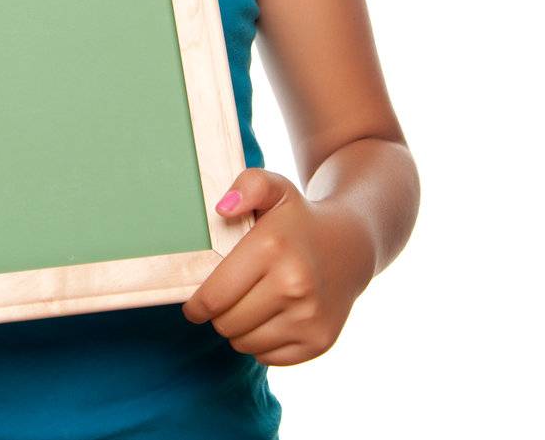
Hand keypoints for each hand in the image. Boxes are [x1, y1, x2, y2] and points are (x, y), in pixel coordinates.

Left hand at [181, 168, 375, 365]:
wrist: (350, 247)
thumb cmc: (296, 219)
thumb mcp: (273, 189)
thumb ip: (247, 186)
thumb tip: (223, 209)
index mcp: (272, 248)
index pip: (213, 297)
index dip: (195, 305)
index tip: (194, 303)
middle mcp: (294, 285)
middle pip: (225, 323)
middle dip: (217, 315)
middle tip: (226, 299)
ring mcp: (310, 317)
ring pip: (244, 344)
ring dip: (238, 330)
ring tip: (249, 306)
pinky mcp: (320, 341)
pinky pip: (269, 358)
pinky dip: (262, 344)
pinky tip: (271, 318)